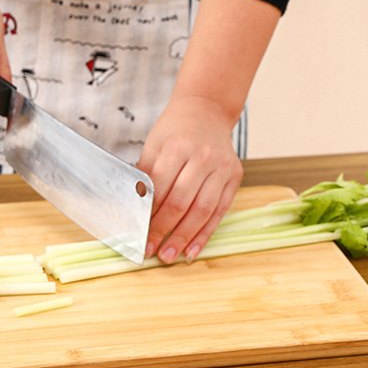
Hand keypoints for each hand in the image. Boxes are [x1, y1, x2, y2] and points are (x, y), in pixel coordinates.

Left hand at [138, 95, 243, 262]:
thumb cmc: (175, 131)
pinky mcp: (234, 177)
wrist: (206, 111)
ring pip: (203, 210)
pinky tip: (193, 250)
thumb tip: (132, 211)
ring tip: (170, 256)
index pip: (161, 188)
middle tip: (151, 250)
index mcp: (178, 146)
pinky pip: (219, 212)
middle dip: (164, 230)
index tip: (138, 234)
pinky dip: (205, 234)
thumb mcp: (153, 145)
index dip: (149, 214)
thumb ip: (145, 176)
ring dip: (185, 237)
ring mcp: (222, 168)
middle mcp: (203, 157)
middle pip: (182, 202)